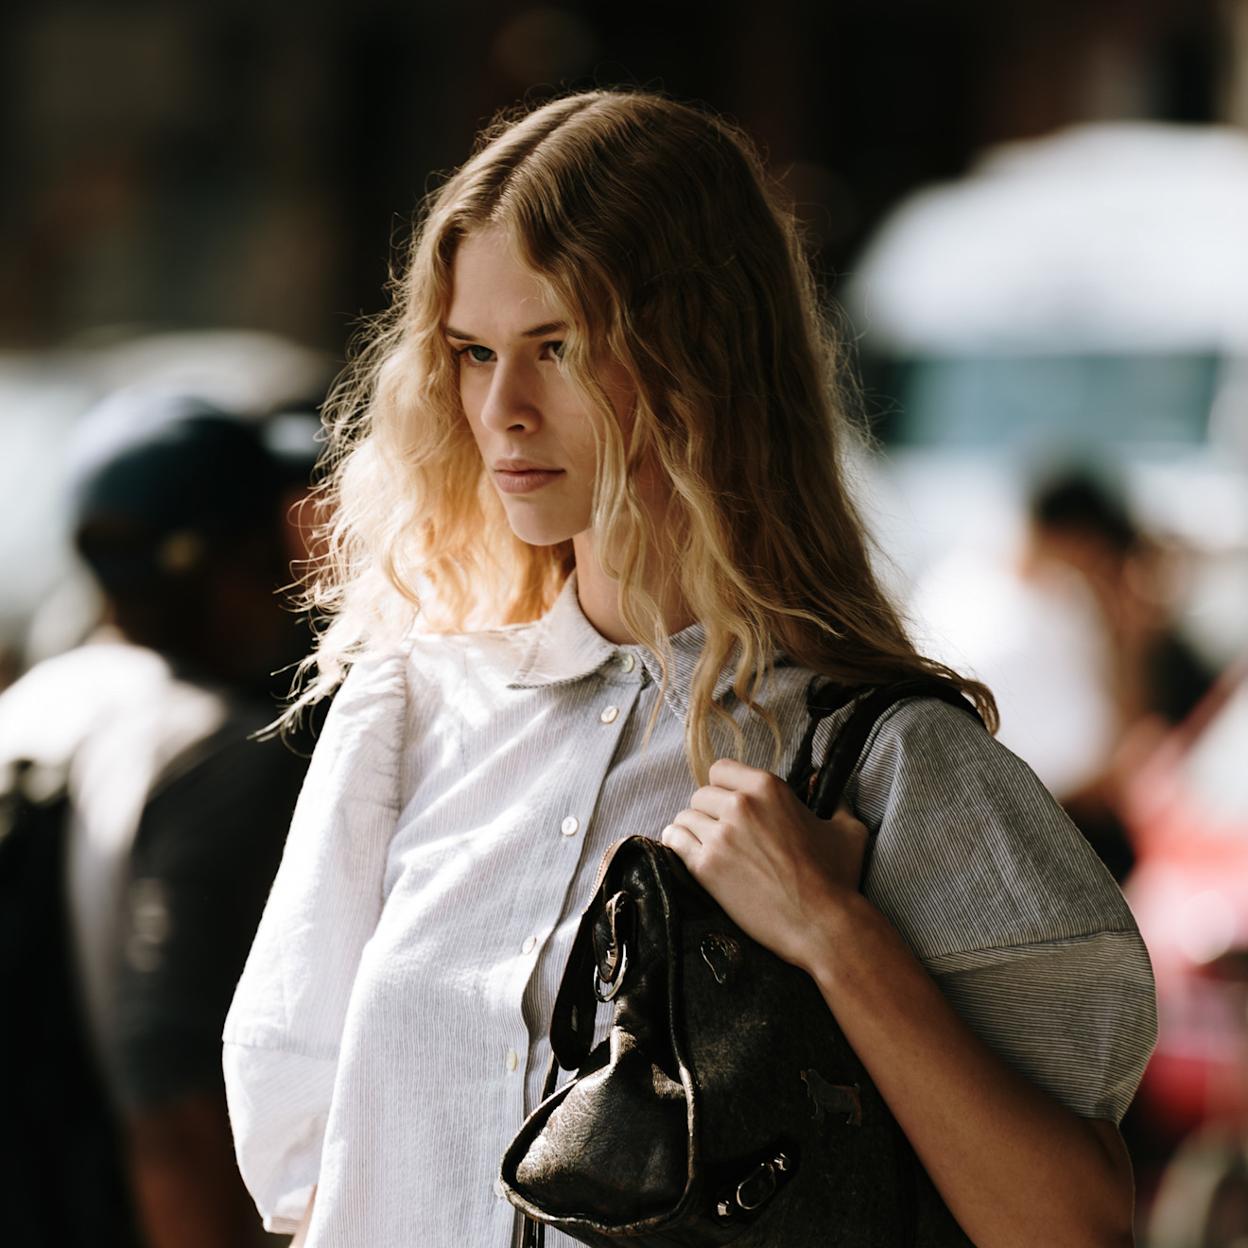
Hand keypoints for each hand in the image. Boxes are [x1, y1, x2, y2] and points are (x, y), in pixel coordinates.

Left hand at [659, 757, 870, 974]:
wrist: (822, 924)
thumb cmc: (837, 878)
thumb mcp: (848, 831)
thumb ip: (837, 805)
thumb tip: (837, 798)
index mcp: (768, 787)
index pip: (721, 769)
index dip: (724, 787)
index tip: (730, 803)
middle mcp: (740, 805)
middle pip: (701, 795)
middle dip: (710, 812)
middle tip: (724, 834)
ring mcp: (721, 835)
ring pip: (685, 817)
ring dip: (693, 830)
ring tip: (706, 846)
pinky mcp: (706, 866)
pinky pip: (675, 840)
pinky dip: (678, 844)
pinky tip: (688, 853)